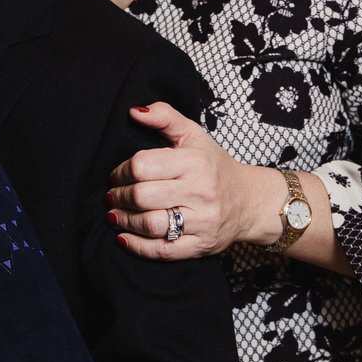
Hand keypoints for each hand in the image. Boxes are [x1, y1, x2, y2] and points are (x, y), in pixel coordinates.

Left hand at [105, 101, 278, 260]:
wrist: (249, 201)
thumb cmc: (215, 166)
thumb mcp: (194, 135)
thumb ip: (165, 117)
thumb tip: (134, 111)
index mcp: (194, 162)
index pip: (143, 165)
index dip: (121, 171)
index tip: (116, 175)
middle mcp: (200, 192)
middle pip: (142, 196)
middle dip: (118, 196)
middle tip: (111, 196)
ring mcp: (202, 221)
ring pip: (150, 224)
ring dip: (124, 221)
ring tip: (114, 214)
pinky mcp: (201, 245)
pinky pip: (162, 251)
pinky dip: (137, 246)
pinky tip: (124, 237)